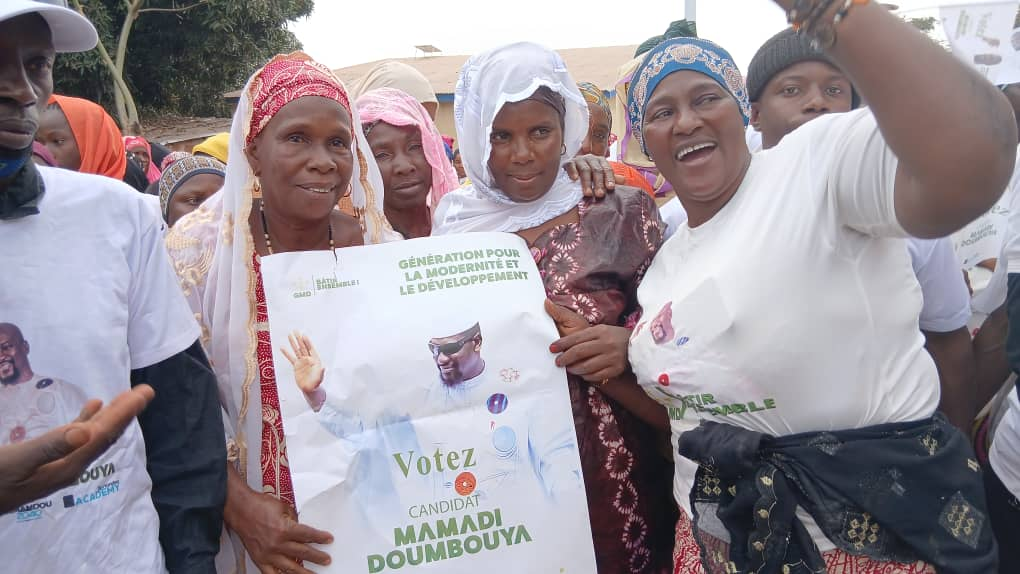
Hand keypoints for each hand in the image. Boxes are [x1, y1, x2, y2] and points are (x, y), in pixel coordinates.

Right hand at [0, 385, 153, 513]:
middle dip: (126, 413)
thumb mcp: (17, 461)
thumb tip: (86, 432)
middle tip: (146, 391)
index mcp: (67, 467)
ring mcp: (58, 465)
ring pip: (92, 436)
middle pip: (104, 436)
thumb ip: (50, 447)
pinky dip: (86, 420)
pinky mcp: (45, 462)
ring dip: (110, 416)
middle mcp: (68, 467)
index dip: (125, 413)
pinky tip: (93, 407)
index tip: (145, 393)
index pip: (103, 435)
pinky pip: (74, 438)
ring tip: (127, 397)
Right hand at [229, 489, 332, 573]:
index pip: (308, 535)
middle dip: (317, 557)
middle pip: (303, 553)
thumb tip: (301, 527)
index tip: (328, 540)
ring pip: (290, 568)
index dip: (320, 538)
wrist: (240, 509)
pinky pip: (271, 573)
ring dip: (303, 572)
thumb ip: (294, 519)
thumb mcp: (283, 507)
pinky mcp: (259, 559)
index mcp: (285, 529)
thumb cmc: (259, 506)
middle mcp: (277, 544)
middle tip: (326, 560)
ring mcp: (268, 554)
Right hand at [281, 331, 324, 393]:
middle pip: (302, 347)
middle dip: (299, 339)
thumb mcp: (319, 378)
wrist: (310, 388)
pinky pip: (291, 358)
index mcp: (314, 360)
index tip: (304, 335)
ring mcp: (302, 361)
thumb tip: (324, 367)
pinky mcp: (296, 366)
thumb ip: (321, 373)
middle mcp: (308, 359)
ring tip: (289, 335)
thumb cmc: (316, 383)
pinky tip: (282, 347)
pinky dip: (286, 353)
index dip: (307, 342)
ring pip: (296, 350)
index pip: (310, 349)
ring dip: (293, 343)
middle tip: (295, 331)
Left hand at [545, 300, 631, 381]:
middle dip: (565, 358)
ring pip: (586, 366)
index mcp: (600, 331)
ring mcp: (612, 357)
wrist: (638, 346)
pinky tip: (582, 374)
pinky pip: (596, 375)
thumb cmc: (614, 337)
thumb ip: (583, 334)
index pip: (576, 338)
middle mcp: (606, 343)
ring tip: (569, 368)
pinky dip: (586, 376)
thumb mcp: (601, 329)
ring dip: (574, 369)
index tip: (552, 348)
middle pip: (579, 352)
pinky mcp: (616, 369)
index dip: (562, 344)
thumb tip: (563, 340)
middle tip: (558, 362)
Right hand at [562, 154, 620, 198]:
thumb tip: (624, 180)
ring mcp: (579, 160)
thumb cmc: (589, 175)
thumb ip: (611, 179)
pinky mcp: (568, 162)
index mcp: (601, 161)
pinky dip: (573, 172)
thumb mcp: (601, 177)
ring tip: (588, 193)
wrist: (572, 170)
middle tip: (600, 194)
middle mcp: (591, 158)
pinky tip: (574, 179)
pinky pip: (571, 166)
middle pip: (597, 170)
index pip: (607, 169)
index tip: (610, 188)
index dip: (609, 178)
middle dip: (599, 183)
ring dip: (587, 182)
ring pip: (585, 170)